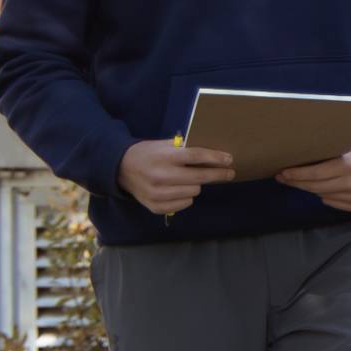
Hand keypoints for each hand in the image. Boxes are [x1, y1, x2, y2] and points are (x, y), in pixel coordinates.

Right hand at [117, 140, 234, 215]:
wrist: (121, 168)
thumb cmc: (150, 153)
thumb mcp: (165, 144)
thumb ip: (187, 148)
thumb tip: (216, 154)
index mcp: (164, 156)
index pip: (196, 156)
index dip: (215, 158)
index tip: (229, 160)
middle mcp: (160, 176)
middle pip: (198, 177)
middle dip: (218, 175)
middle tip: (230, 173)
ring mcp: (156, 193)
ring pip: (194, 192)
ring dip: (197, 185)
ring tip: (192, 179)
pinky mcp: (154, 206)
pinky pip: (184, 204)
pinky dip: (187, 197)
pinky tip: (181, 189)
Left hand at [277, 132, 350, 211]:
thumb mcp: (344, 140)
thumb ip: (325, 146)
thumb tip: (294, 150)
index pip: (317, 174)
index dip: (297, 174)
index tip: (283, 172)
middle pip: (315, 187)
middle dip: (296, 182)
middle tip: (283, 177)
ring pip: (321, 195)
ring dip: (309, 188)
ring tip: (300, 179)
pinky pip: (330, 202)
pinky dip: (324, 194)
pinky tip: (323, 185)